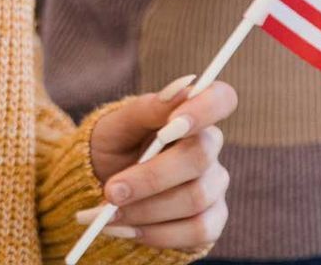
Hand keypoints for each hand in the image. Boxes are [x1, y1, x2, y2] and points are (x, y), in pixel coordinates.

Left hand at [80, 79, 236, 250]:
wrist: (99, 190)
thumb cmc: (111, 149)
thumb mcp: (116, 125)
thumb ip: (148, 107)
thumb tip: (183, 86)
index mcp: (190, 116)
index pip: (221, 98)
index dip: (206, 109)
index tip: (173, 124)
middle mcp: (209, 150)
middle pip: (198, 158)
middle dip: (150, 177)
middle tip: (111, 192)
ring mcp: (213, 188)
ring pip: (195, 199)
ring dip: (145, 209)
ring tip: (108, 213)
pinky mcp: (209, 223)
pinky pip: (197, 232)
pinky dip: (155, 234)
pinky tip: (125, 229)